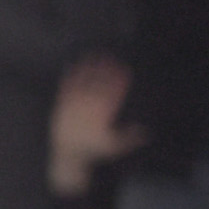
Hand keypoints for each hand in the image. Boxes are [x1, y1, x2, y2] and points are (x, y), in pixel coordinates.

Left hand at [43, 55, 134, 198]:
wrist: (67, 153)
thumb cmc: (93, 150)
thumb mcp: (115, 147)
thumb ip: (130, 138)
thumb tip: (145, 130)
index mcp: (103, 114)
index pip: (114, 93)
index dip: (119, 80)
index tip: (125, 69)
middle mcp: (88, 106)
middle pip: (98, 83)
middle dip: (105, 69)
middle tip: (110, 56)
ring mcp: (74, 104)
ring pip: (82, 82)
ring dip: (88, 67)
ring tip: (93, 55)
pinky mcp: (62, 104)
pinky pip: (66, 87)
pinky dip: (69, 76)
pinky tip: (72, 66)